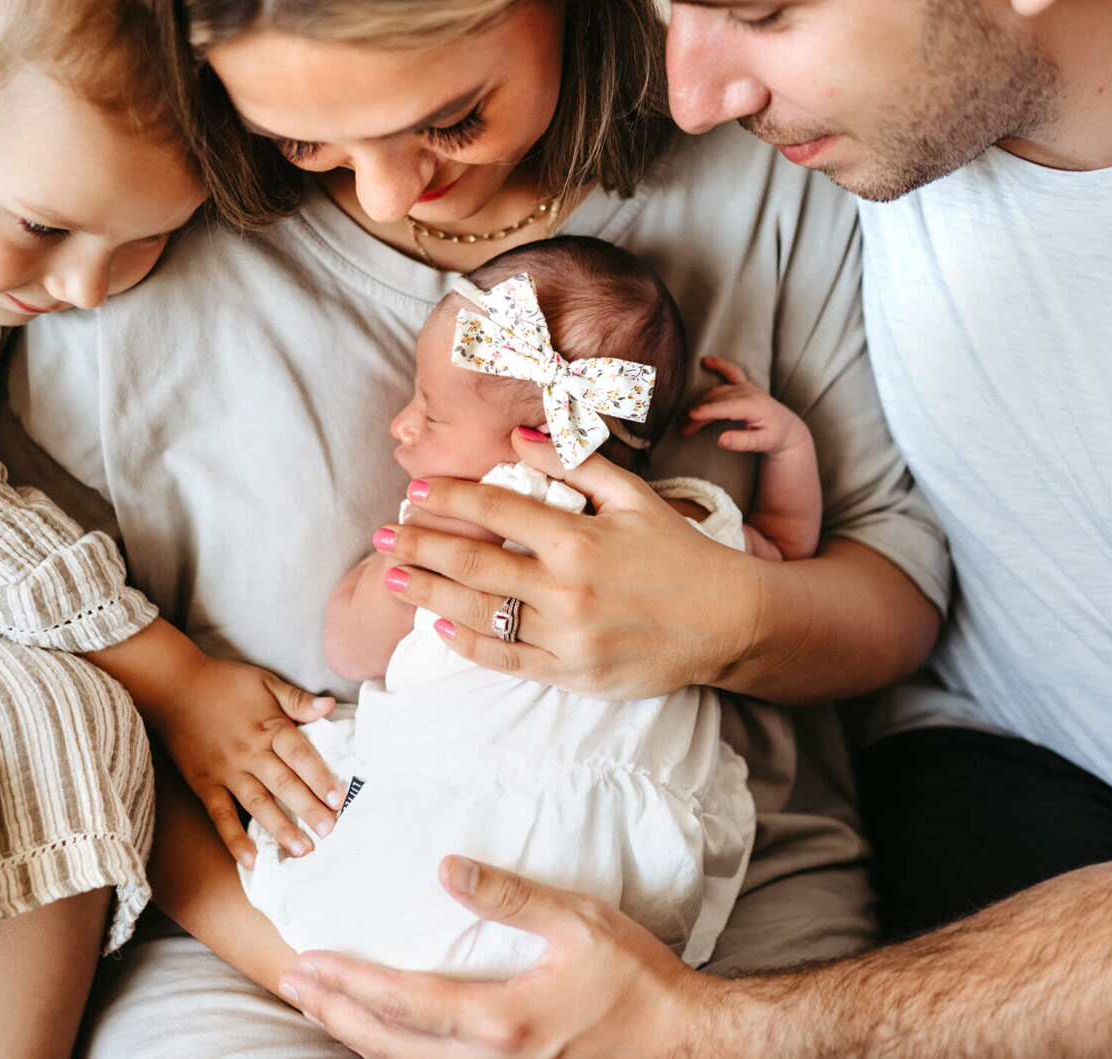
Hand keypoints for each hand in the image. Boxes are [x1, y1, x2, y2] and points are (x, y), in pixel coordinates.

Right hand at [140, 654, 342, 867]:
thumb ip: (297, 700)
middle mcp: (250, 752)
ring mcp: (226, 771)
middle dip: (308, 809)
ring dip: (280, 828)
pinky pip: (220, 815)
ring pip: (258, 803)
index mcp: (269, 727)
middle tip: (330, 830)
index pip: (300, 755)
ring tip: (302, 850)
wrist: (173, 686)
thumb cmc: (224, 683)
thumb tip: (330, 707)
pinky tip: (250, 861)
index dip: (320, 776)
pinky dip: (234, 839)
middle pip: (284, 783)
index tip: (338, 798)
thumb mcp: (265, 682)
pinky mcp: (205, 785)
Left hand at [280, 857, 713, 1057]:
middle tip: (291, 982)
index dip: (348, 983)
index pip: (403, 1001)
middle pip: (388, 1045)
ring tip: (318, 1006)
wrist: (685, 1042)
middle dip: (333, 1013)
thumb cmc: (636, 978)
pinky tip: (378, 1037)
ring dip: (354, 1037)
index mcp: (501, 1021)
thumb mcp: (577, 922)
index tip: (307, 961)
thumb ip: (508, 896)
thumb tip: (444, 868)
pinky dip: (395, 1056)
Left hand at [373, 432, 762, 698]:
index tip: (416, 490)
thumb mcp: (635, 497)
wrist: (728, 622)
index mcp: (580, 539)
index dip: (449, 498)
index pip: (497, 510)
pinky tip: (438, 628)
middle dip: (419, 547)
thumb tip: (518, 437)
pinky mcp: (571, 674)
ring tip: (392, 578)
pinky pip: (505, 660)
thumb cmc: (679, 553)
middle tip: (382, 535)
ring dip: (427, 595)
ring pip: (479, 614)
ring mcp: (567, 636)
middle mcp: (567, 589)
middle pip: (473, 564)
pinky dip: (467, 645)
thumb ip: (576, 464)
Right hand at [681, 355, 812, 457]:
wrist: (787, 429)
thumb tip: (721, 440)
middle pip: (716, 400)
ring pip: (716, 391)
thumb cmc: (774, 437)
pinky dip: (718, 365)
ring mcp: (746, 387)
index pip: (726, 407)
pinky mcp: (744, 385)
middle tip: (683, 428)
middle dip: (697, 413)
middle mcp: (749, 392)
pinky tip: (706, 361)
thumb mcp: (761, 444)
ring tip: (684, 418)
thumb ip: (742, 442)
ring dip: (698, 402)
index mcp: (755, 406)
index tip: (691, 416)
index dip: (707, 411)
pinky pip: (731, 371)